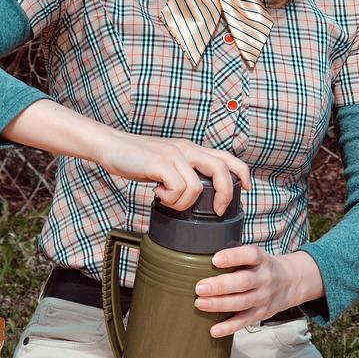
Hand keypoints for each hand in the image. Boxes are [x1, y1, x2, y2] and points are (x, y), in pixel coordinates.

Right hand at [97, 129, 249, 215]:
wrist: (112, 146)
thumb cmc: (138, 158)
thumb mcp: (168, 162)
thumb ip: (183, 171)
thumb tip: (197, 194)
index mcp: (192, 149)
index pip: (227, 157)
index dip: (242, 173)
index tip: (246, 188)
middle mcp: (187, 149)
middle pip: (222, 169)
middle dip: (225, 194)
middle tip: (217, 211)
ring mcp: (174, 155)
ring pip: (197, 187)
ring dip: (183, 203)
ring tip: (168, 200)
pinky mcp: (161, 163)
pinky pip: (179, 188)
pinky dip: (170, 199)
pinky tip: (158, 195)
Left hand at [194, 248, 322, 336]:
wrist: (292, 282)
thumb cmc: (264, 267)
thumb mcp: (256, 255)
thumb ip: (235, 256)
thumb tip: (200, 257)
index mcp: (262, 260)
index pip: (249, 255)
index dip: (233, 257)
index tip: (215, 259)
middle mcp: (264, 278)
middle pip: (243, 282)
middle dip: (220, 286)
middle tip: (200, 287)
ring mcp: (263, 298)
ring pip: (242, 303)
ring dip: (220, 304)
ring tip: (200, 303)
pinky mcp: (261, 314)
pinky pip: (244, 321)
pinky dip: (229, 327)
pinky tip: (214, 330)